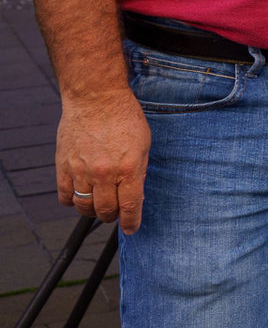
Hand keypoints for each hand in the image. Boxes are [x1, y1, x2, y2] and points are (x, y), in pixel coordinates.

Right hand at [56, 90, 149, 232]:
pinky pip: (65, 196)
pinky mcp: (64, 166)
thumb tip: (136, 195)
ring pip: (83, 207)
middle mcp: (104, 173)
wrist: (96, 99)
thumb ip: (139, 172)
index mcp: (128, 168)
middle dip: (112, 217)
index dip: (131, 222)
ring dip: (92, 211)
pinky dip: (72, 202)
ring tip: (98, 205)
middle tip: (115, 213)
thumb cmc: (125, 118)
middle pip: (105, 211)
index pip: (130, 206)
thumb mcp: (144, 145)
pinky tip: (80, 196)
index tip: (132, 229)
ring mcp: (81, 170)